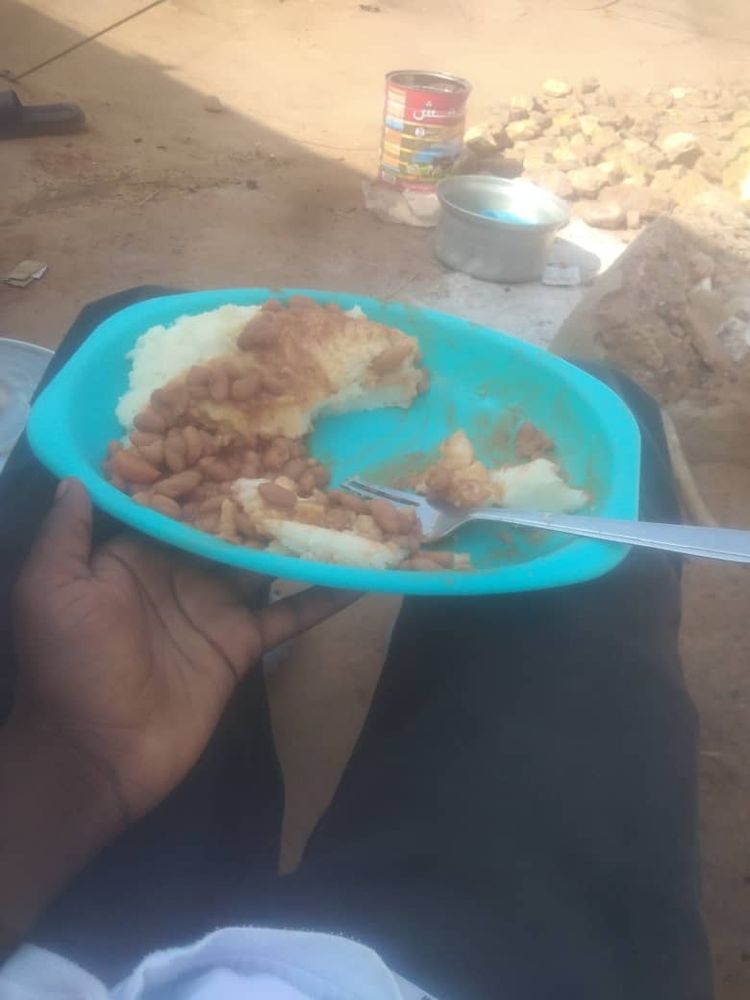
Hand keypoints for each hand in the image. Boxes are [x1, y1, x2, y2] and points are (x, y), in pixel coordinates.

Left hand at [10, 479, 356, 830]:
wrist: (99, 754)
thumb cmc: (72, 666)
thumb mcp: (52, 591)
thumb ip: (67, 534)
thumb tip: (77, 476)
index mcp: (132, 557)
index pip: (170, 503)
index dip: (199, 469)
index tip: (235, 431)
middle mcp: (178, 574)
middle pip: (225, 526)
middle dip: (256, 493)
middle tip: (304, 452)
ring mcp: (214, 607)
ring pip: (262, 561)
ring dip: (296, 534)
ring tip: (340, 495)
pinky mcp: (243, 642)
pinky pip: (288, 613)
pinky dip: (324, 595)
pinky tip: (361, 573)